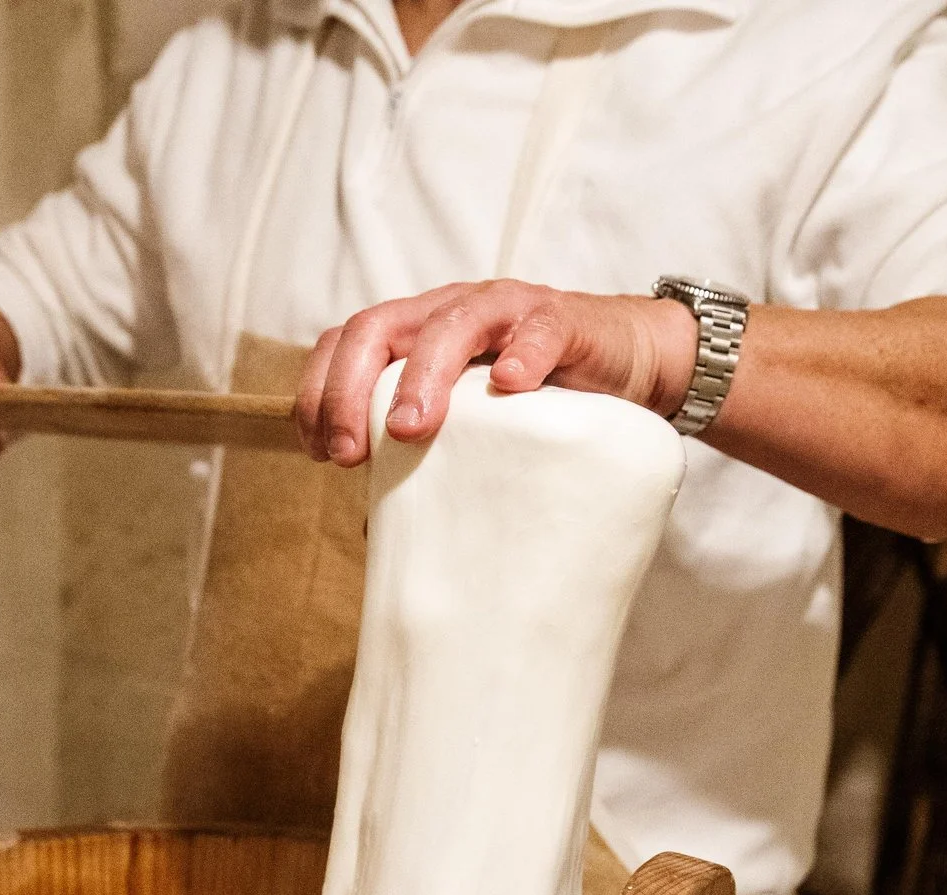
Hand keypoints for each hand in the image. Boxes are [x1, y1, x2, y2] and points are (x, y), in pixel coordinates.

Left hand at [294, 281, 698, 465]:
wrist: (629, 364)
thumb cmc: (537, 401)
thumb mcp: (469, 430)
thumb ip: (423, 459)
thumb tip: (370, 530)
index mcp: (416, 334)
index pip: (346, 343)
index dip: (319, 391)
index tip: (317, 452)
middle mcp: (450, 312)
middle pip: (378, 327)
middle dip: (348, 390)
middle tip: (348, 455)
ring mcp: (507, 311)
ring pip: (451, 324)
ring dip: (421, 377)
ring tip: (409, 429)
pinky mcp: (565, 321)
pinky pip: (540, 329)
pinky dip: (522, 354)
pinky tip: (509, 384)